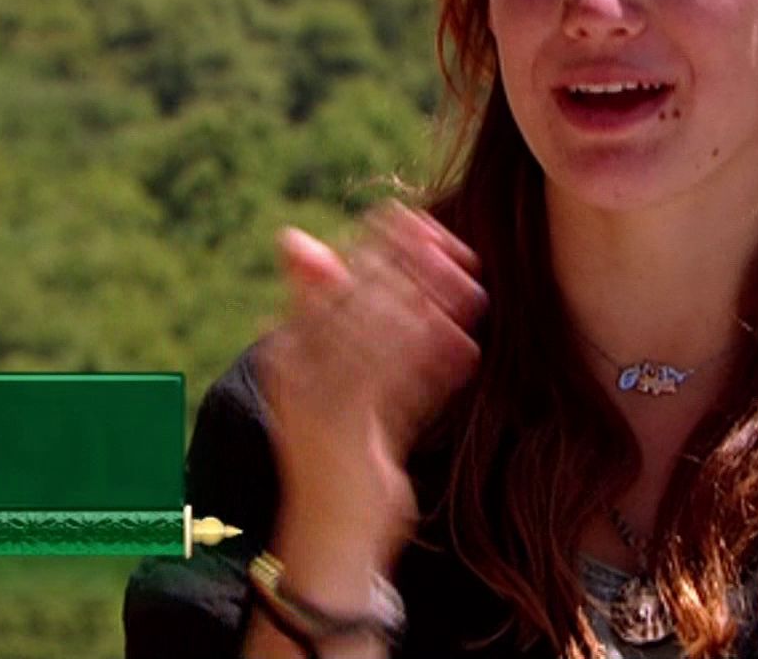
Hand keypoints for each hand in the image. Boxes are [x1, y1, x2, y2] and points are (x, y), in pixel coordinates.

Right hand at [255, 202, 487, 547]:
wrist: (329, 536)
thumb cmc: (340, 447)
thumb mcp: (336, 373)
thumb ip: (332, 312)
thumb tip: (296, 237)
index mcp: (285, 347)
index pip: (335, 276)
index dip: (381, 244)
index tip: (424, 221)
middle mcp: (293, 371)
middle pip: (357, 297)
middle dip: (413, 268)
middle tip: (461, 251)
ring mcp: (317, 405)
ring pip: (376, 335)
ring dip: (429, 308)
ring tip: (472, 292)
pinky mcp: (347, 439)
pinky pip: (395, 387)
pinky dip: (431, 363)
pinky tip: (465, 347)